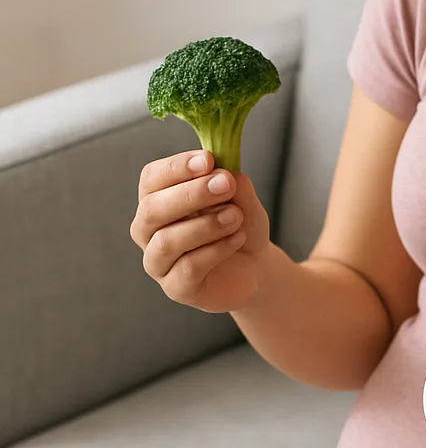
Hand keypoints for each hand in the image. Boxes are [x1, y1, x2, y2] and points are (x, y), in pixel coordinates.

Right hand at [130, 150, 272, 312]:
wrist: (255, 267)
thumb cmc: (238, 226)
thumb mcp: (243, 201)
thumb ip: (234, 184)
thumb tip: (225, 173)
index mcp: (156, 199)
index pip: (152, 178)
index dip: (177, 167)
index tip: (208, 160)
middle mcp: (148, 230)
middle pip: (152, 209)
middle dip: (191, 194)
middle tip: (226, 185)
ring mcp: (158, 261)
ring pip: (167, 240)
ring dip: (206, 225)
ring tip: (236, 216)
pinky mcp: (176, 288)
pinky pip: (188, 267)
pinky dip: (216, 250)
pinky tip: (237, 239)